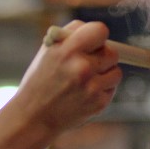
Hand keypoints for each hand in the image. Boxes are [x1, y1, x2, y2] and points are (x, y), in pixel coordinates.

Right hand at [14, 20, 121, 136]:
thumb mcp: (47, 52)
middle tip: (88, 64)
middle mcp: (81, 68)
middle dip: (102, 57)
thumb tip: (95, 31)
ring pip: (116, 71)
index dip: (97, 36)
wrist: (33, 117)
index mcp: (67, 50)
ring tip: (85, 80)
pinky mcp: (98, 103)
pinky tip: (84, 94)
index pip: (100, 30)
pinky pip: (111, 88)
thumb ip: (71, 36)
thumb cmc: (40, 81)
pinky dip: (101, 90)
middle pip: (112, 52)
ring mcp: (91, 87)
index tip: (92, 43)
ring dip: (104, 74)